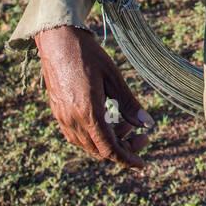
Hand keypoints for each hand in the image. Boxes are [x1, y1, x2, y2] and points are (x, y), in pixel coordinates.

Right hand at [34, 25, 153, 167]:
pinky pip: (76, 136)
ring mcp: (62, 117)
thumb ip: (129, 104)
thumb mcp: (114, 78)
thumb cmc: (89, 55)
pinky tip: (108, 121)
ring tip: (126, 125)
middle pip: (99, 150)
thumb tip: (148, 125)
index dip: (127, 159)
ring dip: (108, 142)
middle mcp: (72, 120)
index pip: (109, 149)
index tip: (142, 164)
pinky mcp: (58, 112)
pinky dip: (94, 135)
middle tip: (142, 136)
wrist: (58, 40)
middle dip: (123, 149)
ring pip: (87, 145)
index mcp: (88, 112)